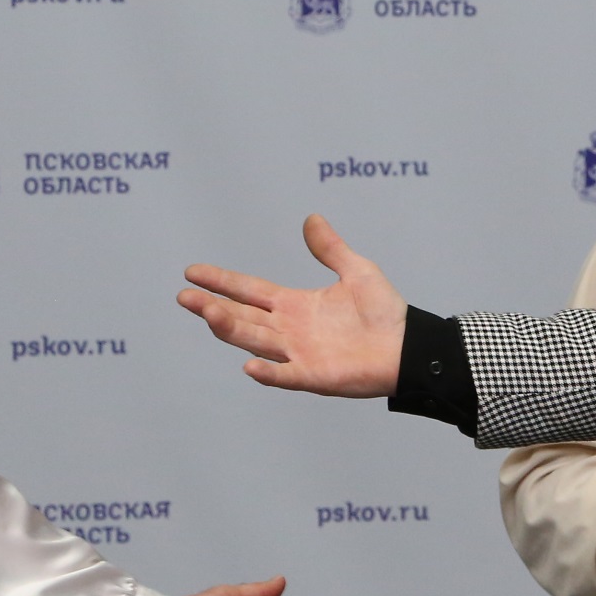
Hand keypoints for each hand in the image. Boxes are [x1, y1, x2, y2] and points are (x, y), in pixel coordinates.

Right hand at [180, 215, 407, 396]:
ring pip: (256, 341)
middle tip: (185, 296)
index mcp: (295, 305)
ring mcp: (299, 354)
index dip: (222, 281)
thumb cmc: (385, 313)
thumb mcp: (357, 271)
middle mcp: (290, 329)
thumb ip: (331, 249)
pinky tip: (249, 365)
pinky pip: (286, 376)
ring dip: (230, 330)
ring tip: (208, 314)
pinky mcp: (315, 376)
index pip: (249, 290)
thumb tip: (311, 219)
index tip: (193, 273)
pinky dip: (269, 373)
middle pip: (243, 316)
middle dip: (213, 306)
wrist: (410, 346)